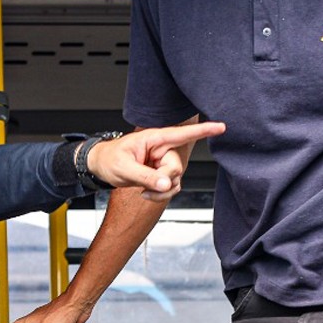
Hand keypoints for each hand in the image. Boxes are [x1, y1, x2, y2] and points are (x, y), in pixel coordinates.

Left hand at [86, 120, 224, 201]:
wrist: (101, 167)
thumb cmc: (109, 159)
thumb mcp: (124, 168)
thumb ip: (145, 176)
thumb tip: (165, 185)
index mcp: (154, 139)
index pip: (182, 134)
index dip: (203, 131)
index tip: (222, 127)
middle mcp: (161, 149)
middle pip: (176, 167)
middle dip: (163, 180)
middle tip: (146, 185)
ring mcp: (162, 163)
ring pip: (175, 180)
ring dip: (161, 191)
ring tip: (143, 191)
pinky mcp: (161, 174)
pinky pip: (170, 188)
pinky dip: (160, 195)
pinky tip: (146, 193)